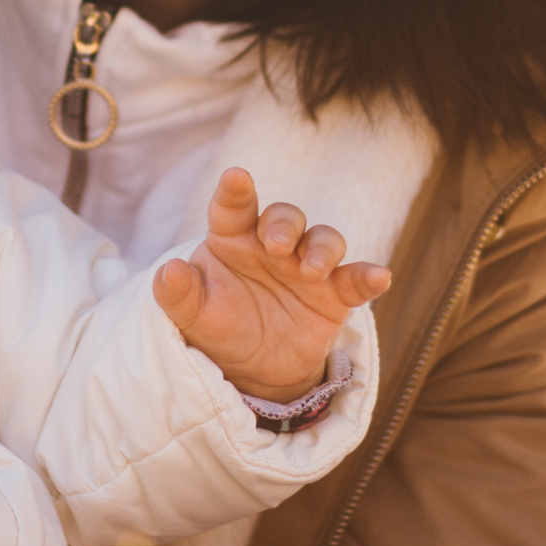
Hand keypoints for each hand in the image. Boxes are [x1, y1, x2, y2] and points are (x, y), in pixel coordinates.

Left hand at [153, 166, 391, 402]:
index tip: (236, 177)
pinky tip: (378, 277)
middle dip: (285, 224)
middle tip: (277, 246)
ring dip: (322, 248)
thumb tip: (167, 272)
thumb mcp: (192, 315)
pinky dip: (368, 276)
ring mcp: (307, 267)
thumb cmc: (218, 326)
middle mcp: (272, 244)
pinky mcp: (335, 294)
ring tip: (312, 270)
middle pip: (286, 216)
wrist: (253, 368)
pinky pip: (355, 279)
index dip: (235, 191)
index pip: (233, 207)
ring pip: (324, 239)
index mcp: (233, 238)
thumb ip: (177, 294)